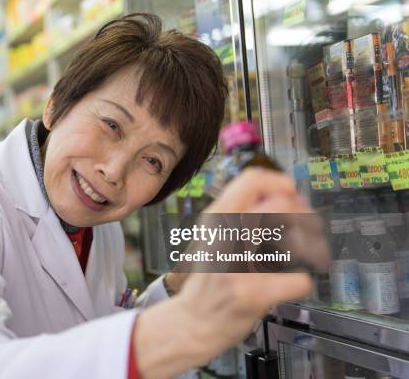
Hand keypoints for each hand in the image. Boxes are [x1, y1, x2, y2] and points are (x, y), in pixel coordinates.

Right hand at [133, 169, 317, 378]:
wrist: (191, 322)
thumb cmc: (209, 278)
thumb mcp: (213, 235)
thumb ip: (238, 212)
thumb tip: (283, 193)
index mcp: (215, 217)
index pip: (252, 180)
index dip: (280, 182)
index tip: (291, 193)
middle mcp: (225, 236)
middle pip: (281, 205)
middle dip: (304, 215)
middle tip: (306, 228)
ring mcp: (238, 266)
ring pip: (295, 239)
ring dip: (312, 247)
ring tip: (307, 255)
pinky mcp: (252, 294)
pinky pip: (299, 280)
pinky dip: (301, 282)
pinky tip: (289, 283)